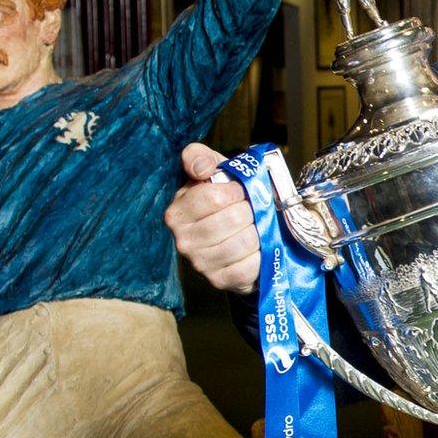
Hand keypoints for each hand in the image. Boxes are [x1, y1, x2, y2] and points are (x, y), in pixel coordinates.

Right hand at [166, 144, 260, 292]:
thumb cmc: (225, 199)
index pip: (214, 198)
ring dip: (258, 232)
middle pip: (234, 219)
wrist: (239, 234)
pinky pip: (250, 265)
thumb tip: (202, 167)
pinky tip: (257, 247)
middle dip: (251, 210)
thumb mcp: (212, 171)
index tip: (240, 191)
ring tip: (255, 227)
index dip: (236, 191)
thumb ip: (199, 157)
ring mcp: (201, 263)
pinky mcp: (220, 280)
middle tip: (252, 210)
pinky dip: (261, 254)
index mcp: (177, 212)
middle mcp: (184, 240)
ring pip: (245, 242)